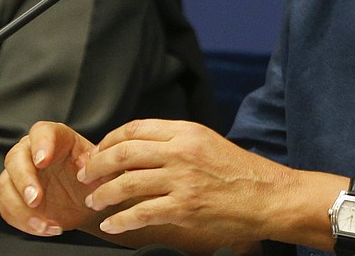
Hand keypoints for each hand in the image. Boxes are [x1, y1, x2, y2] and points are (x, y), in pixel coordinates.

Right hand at [0, 121, 101, 236]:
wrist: (89, 201)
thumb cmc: (93, 177)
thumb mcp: (102, 168)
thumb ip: (96, 164)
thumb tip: (86, 164)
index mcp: (55, 137)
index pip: (42, 132)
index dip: (41, 144)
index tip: (43, 160)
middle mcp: (32, 152)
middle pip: (15, 158)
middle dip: (23, 180)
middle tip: (36, 199)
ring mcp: (20, 175)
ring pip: (5, 186)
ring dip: (21, 208)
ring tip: (46, 224)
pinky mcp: (15, 198)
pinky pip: (7, 209)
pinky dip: (23, 223)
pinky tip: (45, 228)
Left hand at [80, 119, 289, 242]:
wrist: (269, 196)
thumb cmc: (240, 172)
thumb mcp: (208, 142)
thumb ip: (177, 142)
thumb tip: (140, 149)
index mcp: (186, 131)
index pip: (135, 128)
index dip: (110, 140)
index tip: (99, 152)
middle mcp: (181, 151)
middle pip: (124, 152)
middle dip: (97, 165)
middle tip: (85, 177)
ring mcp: (182, 180)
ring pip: (127, 183)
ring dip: (103, 194)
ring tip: (93, 202)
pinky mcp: (184, 208)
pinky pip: (141, 213)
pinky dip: (121, 220)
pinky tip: (111, 225)